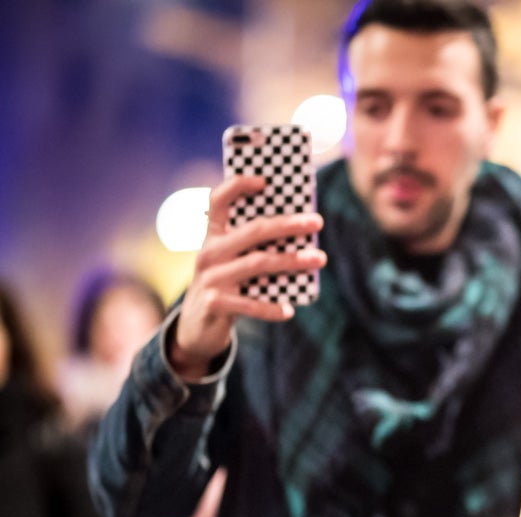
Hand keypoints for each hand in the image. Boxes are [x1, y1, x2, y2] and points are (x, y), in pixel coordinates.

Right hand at [170, 175, 325, 379]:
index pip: (219, 199)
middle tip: (317, 222)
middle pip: (252, 231)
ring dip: (292, 260)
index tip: (266, 180)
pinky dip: (271, 308)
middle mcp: (209, 252)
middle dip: (288, 225)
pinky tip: (290, 310)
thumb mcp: (235, 262)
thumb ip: (257, 248)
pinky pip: (250, 304)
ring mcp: (210, 278)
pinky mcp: (214, 304)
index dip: (238, 185)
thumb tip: (302, 235)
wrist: (196, 327)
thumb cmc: (228, 285)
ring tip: (319, 259)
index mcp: (213, 235)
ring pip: (258, 263)